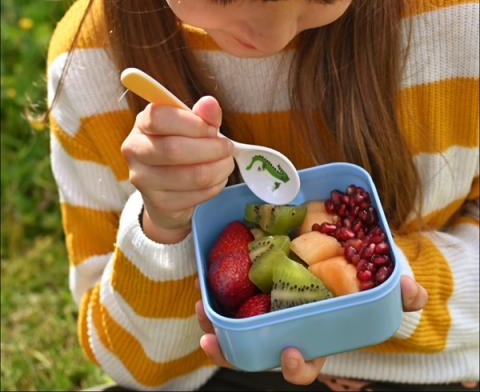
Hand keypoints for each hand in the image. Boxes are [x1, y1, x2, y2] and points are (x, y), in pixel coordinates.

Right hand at [121, 96, 234, 243]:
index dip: (193, 123)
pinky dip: (215, 186)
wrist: (169, 188)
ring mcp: (143, 179)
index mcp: (142, 124)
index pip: (160, 118)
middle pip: (174, 149)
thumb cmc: (183, 147)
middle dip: (211, 149)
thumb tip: (210, 103)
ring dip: (218, 169)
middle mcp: (135, 150)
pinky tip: (217, 179)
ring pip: (190, 176)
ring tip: (226, 163)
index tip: (212, 129)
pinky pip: (196, 195)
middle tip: (228, 148)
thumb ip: (203, 115)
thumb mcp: (193, 127)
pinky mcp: (158, 203)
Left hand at [195, 275, 427, 384]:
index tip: (293, 354)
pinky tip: (206, 285)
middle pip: (256, 353)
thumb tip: (413, 291)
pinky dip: (216, 299)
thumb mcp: (376, 286)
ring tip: (202, 309)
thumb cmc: (353, 283)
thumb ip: (397, 293)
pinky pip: (228, 303)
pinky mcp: (250, 293)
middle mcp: (285, 330)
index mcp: (314, 338)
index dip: (297, 366)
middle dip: (233, 355)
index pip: (305, 364)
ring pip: (235, 330)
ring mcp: (265, 314)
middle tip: (214, 342)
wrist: (331, 258)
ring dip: (215, 325)